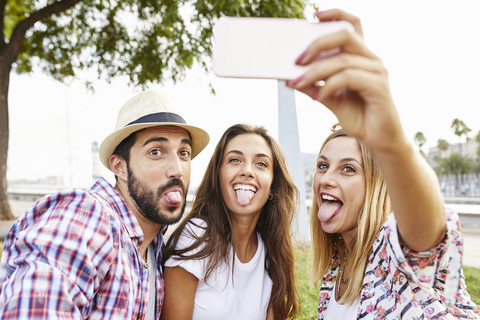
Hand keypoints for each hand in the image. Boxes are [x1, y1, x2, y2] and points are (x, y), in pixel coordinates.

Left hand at [286, 9, 403, 153]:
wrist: (378, 140)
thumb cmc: (357, 116)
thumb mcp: (328, 99)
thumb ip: (313, 86)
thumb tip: (290, 77)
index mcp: (361, 57)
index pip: (352, 25)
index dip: (336, 14)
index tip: (313, 16)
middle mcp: (371, 59)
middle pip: (345, 35)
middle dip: (317, 44)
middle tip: (297, 59)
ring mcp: (377, 71)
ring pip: (343, 59)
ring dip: (315, 71)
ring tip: (297, 83)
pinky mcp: (379, 86)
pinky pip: (349, 77)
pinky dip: (329, 85)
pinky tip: (317, 96)